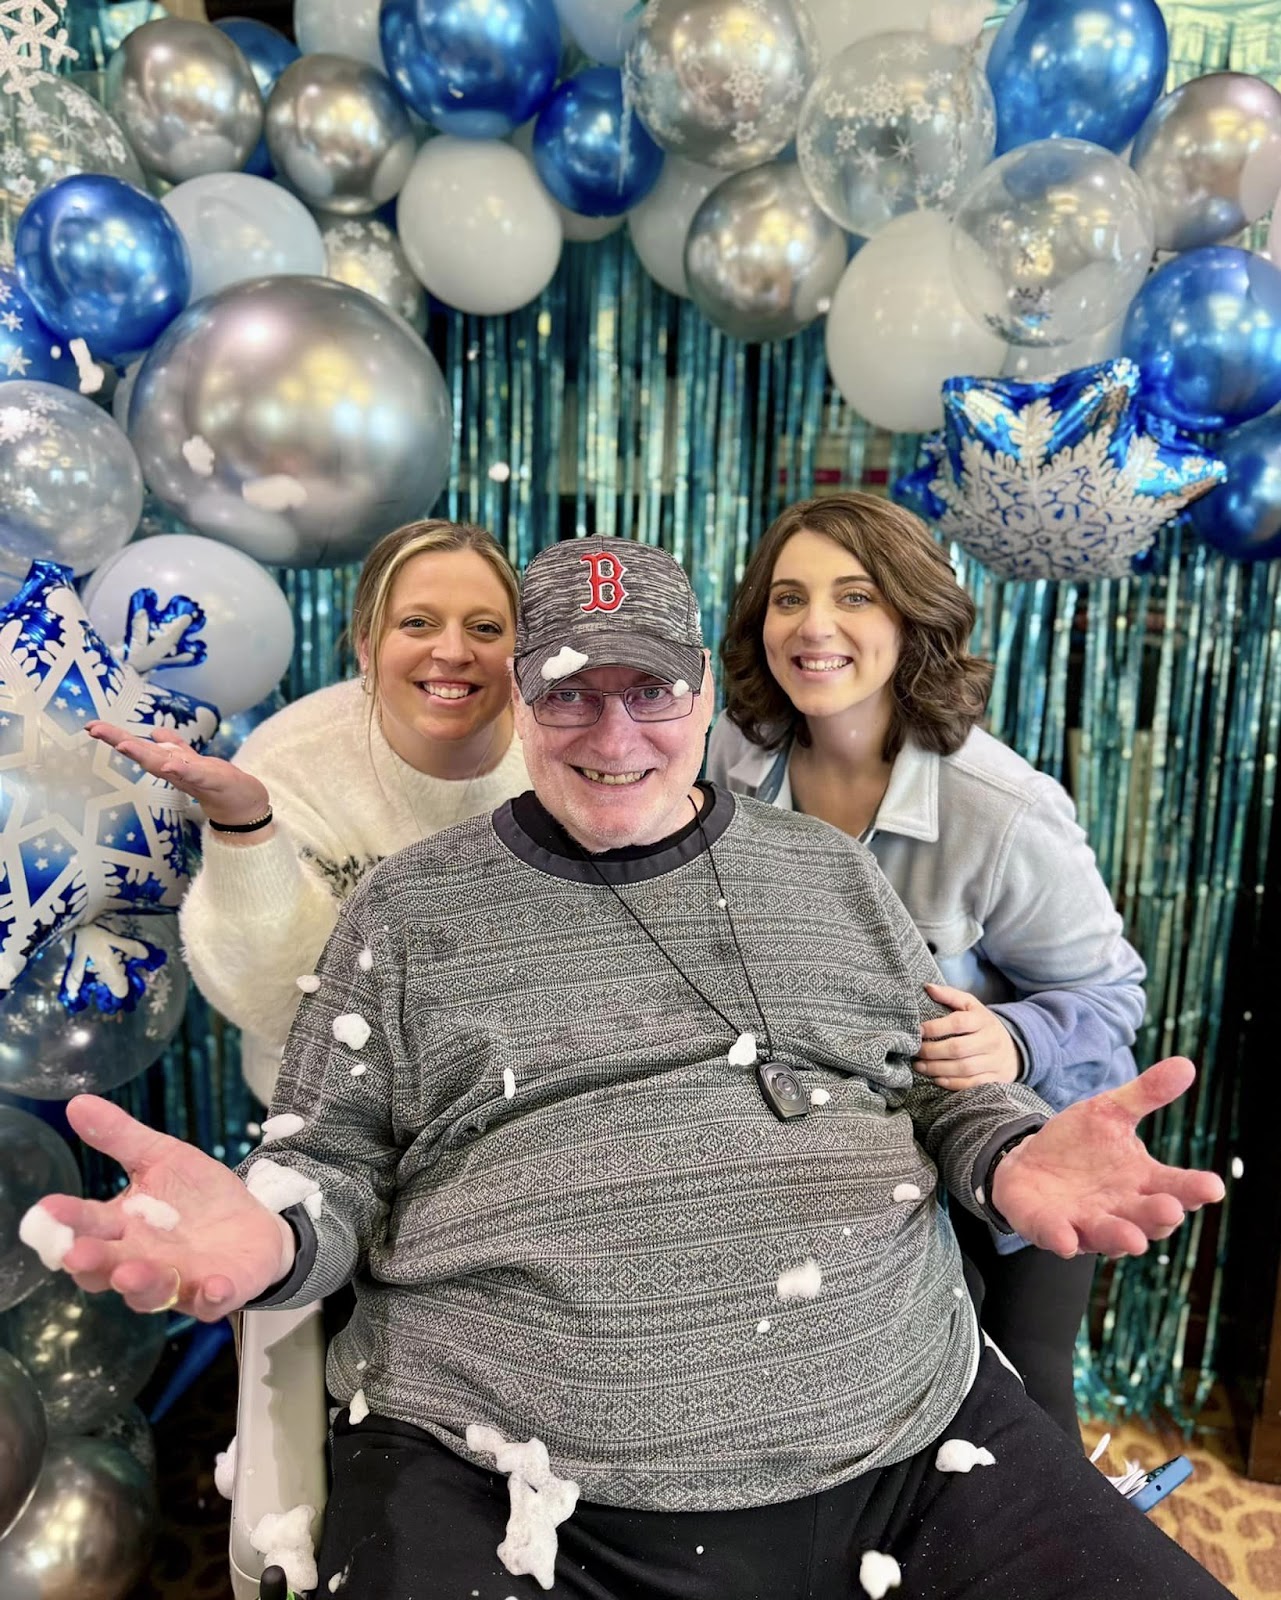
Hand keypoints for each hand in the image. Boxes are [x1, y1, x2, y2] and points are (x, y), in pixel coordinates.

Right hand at [36, 1096, 294, 1319]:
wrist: (253, 1222)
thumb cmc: (196, 1196)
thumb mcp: (163, 1157)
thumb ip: (121, 1137)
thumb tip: (77, 1102)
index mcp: (124, 1229)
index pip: (89, 1227)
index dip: (69, 1221)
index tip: (49, 1208)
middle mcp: (142, 1262)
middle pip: (109, 1268)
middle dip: (93, 1261)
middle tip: (78, 1253)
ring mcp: (179, 1281)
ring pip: (152, 1291)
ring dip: (140, 1283)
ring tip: (129, 1272)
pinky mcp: (218, 1292)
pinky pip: (212, 1300)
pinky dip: (211, 1295)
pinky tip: (213, 1286)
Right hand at [87, 719, 269, 829]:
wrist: (245, 806)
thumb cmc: (219, 784)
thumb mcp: (194, 761)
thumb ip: (176, 748)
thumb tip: (156, 733)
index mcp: (171, 763)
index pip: (141, 747)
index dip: (116, 736)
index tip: (91, 726)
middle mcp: (176, 771)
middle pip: (144, 754)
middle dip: (119, 740)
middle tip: (94, 729)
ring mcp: (193, 777)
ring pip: (164, 764)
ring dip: (144, 754)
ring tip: (123, 744)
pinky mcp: (213, 782)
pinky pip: (195, 775)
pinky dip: (182, 770)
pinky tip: (169, 764)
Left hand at [917, 982, 1019, 1088]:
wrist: (1013, 1049)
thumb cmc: (982, 1025)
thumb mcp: (971, 1006)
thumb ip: (950, 995)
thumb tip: (928, 987)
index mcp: (983, 1020)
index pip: (958, 1023)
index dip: (935, 1027)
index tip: (918, 1030)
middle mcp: (990, 1041)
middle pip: (958, 1049)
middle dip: (932, 1051)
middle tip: (915, 1052)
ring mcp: (994, 1062)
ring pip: (963, 1069)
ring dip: (937, 1069)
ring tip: (920, 1066)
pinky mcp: (995, 1079)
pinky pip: (971, 1084)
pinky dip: (951, 1083)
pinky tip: (936, 1078)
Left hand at [990, 1058, 1225, 1258]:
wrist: (1028, 1161)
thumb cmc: (1079, 1143)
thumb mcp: (1109, 1112)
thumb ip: (1145, 1094)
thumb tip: (1185, 1064)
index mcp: (1142, 1181)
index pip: (1176, 1188)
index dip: (1194, 1189)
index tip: (1212, 1187)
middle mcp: (1121, 1209)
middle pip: (1148, 1218)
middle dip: (1159, 1216)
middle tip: (1170, 1209)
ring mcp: (1085, 1222)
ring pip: (1109, 1235)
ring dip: (1120, 1237)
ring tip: (1134, 1239)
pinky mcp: (1050, 1228)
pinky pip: (1058, 1237)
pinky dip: (1063, 1239)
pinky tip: (1068, 1240)